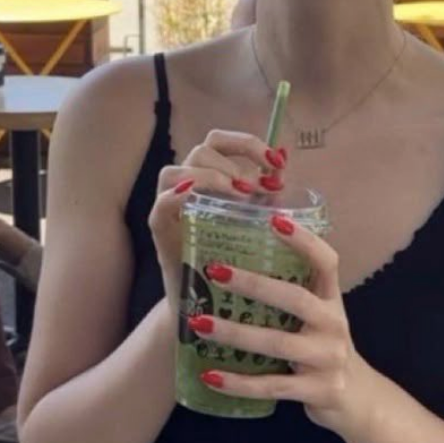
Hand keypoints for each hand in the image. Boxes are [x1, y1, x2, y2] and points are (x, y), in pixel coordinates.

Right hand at [149, 130, 288, 315]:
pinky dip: (175, 195)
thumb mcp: (254, 219)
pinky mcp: (160, 229)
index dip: (247, 144)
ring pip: (175, 171)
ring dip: (210, 178)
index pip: (220, 141)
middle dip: (232, 164)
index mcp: (209, 176)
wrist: (208, 301)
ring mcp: (169, 205)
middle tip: (254, 189)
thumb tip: (283, 159)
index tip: (276, 161)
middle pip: (201, 150)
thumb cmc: (233, 256)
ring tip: (237, 197)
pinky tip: (193, 196)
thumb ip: (266, 191)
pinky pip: (161, 203)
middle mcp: (186, 184)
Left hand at [189, 214, 382, 439]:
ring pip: (277, 343)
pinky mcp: (317, 391)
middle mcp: (334, 325)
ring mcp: (327, 359)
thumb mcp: (318, 316)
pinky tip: (209, 375)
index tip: (273, 219)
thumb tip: (240, 258)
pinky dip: (238, 383)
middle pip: (295, 299)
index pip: (326, 262)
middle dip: (254, 284)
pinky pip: (271, 386)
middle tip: (215, 271)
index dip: (304, 241)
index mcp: (332, 300)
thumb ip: (290, 292)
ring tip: (198, 324)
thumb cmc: (323, 348)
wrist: (357, 399)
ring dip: (235, 334)